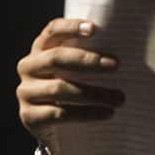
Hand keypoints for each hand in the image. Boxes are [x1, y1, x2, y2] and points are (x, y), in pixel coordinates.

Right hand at [16, 18, 123, 146]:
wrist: (52, 127)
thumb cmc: (71, 89)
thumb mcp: (75, 71)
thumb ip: (89, 57)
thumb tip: (128, 49)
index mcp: (41, 49)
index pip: (52, 31)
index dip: (71, 27)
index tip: (94, 29)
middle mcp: (29, 67)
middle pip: (57, 58)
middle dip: (88, 60)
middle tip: (116, 65)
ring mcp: (26, 92)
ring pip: (60, 88)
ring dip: (94, 93)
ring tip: (119, 98)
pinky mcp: (29, 116)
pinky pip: (59, 113)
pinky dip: (86, 114)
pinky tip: (106, 114)